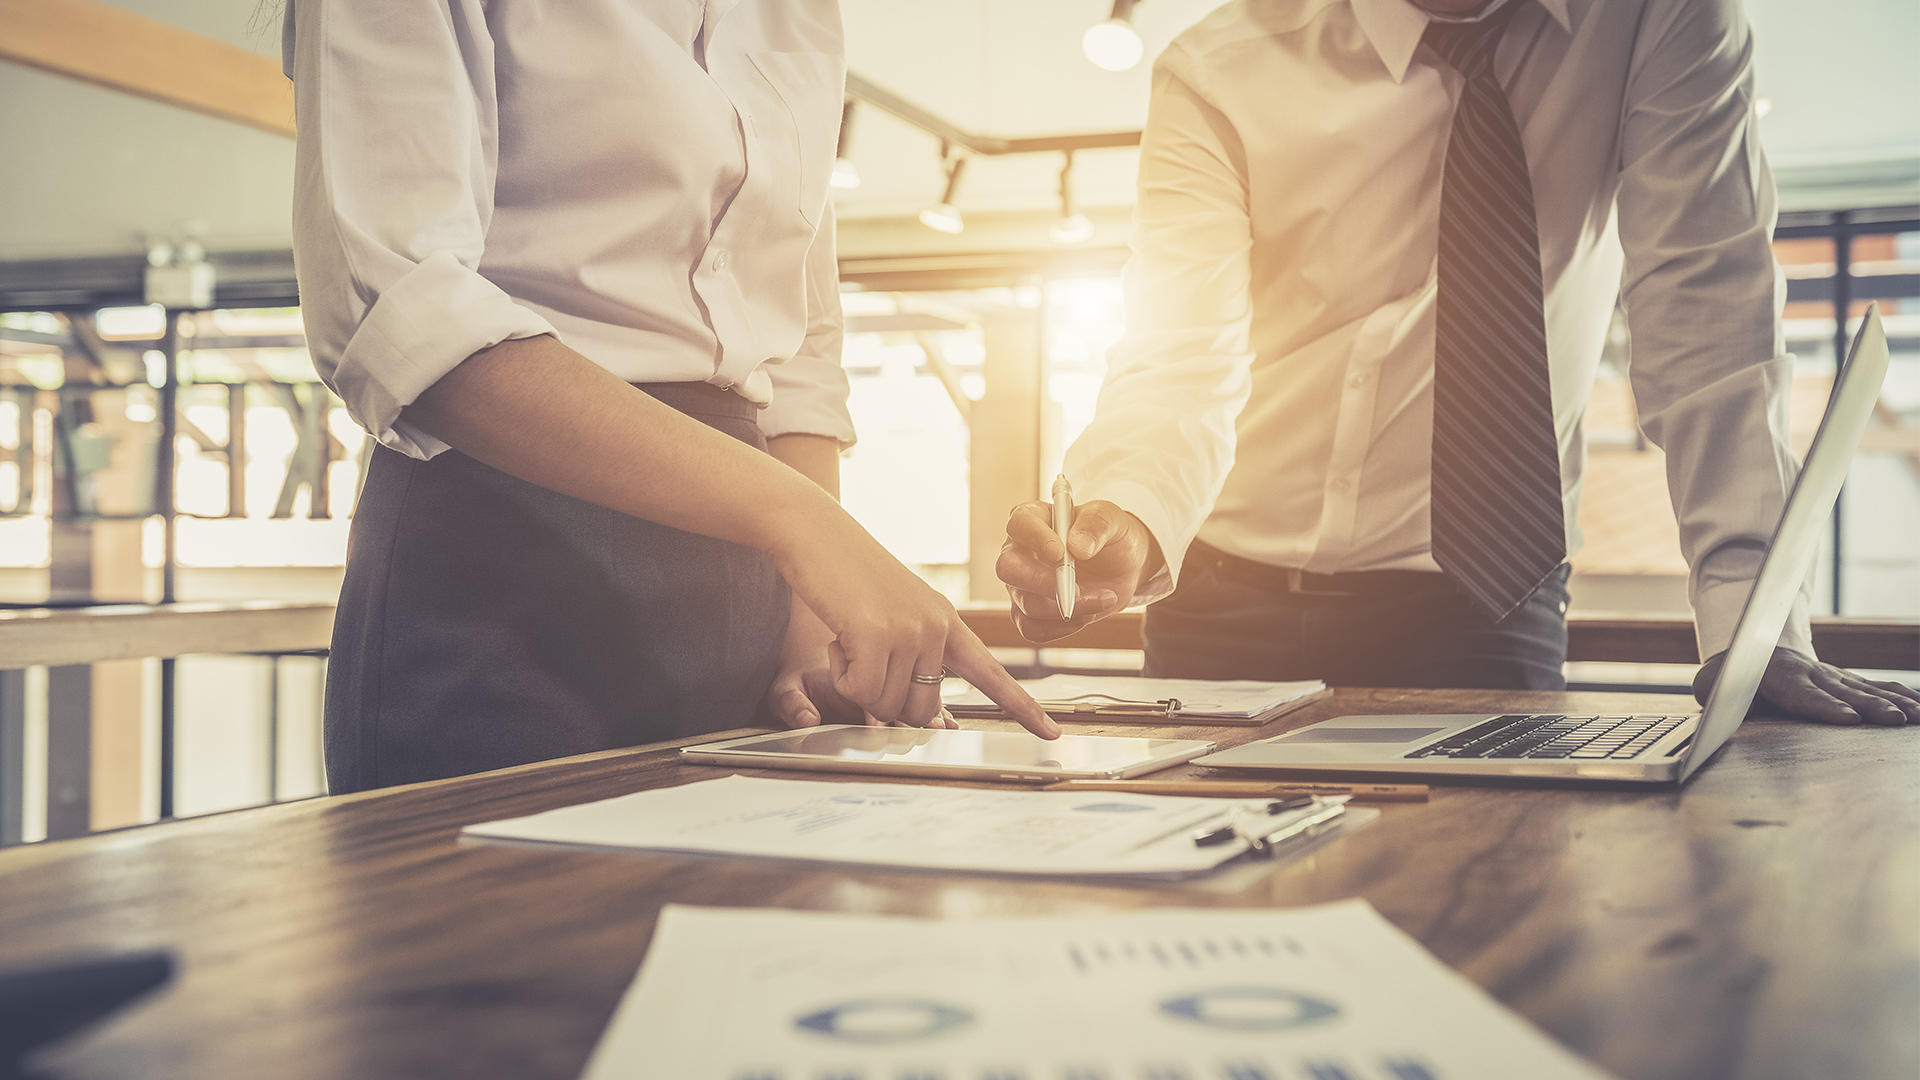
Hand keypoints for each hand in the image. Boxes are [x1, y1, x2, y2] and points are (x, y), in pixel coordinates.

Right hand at [771, 516, 1060, 739]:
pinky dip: (842, 676)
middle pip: (921, 712)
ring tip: (850, 640)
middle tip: (863, 662)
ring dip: (858, 684)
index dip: (1022, 708)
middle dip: (887, 703)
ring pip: (887, 705)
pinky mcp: (876, 634)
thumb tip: (928, 718)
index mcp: (948, 623)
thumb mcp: (896, 614)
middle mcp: (937, 628)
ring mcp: (910, 630)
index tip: (1052, 733)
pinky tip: (838, 639)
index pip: (992, 674)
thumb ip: (915, 658)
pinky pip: (859, 691)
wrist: (817, 531)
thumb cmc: (848, 578)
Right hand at [997, 499, 1162, 642]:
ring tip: (1104, 599)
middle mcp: (1020, 553)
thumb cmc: (1112, 536)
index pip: (1020, 524)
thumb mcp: (1113, 520)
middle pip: (1008, 568)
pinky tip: (1087, 615)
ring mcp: (1022, 586)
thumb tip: (1078, 546)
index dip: (1035, 538)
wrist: (1125, 568)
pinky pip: (1033, 629)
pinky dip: (1061, 628)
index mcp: (1034, 519)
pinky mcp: (1031, 614)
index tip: (1060, 553)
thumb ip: (1096, 525)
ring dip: (1068, 608)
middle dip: (1040, 582)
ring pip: (1026, 604)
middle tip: (1075, 591)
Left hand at [1694, 646, 1919, 724]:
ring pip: (1868, 688)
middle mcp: (1812, 673)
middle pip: (1844, 692)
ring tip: (1915, 717)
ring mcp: (1833, 675)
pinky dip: (1903, 695)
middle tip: (1894, 719)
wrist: (1753, 644)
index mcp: (1779, 677)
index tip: (1848, 719)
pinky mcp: (1847, 680)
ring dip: (1895, 702)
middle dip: (1870, 706)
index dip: (1825, 707)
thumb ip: (1716, 697)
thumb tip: (1724, 713)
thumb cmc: (1730, 675)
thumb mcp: (1712, 685)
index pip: (1804, 695)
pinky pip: (1879, 686)